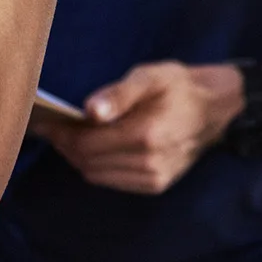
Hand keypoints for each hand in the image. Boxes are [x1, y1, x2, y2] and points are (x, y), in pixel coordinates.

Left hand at [30, 61, 243, 194]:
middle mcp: (148, 163)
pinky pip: (111, 180)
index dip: (60, 134)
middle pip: (86, 162)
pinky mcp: (155, 185)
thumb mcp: (151, 76)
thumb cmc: (180, 86)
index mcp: (146, 135)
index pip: (86, 144)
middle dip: (65, 145)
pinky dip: (96, 166)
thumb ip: (119, 93)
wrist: (217, 109)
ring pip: (96, 175)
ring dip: (78, 157)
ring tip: (68, 134)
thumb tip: (89, 111)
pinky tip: (93, 146)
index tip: (43, 121)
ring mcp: (153, 178)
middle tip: (50, 126)